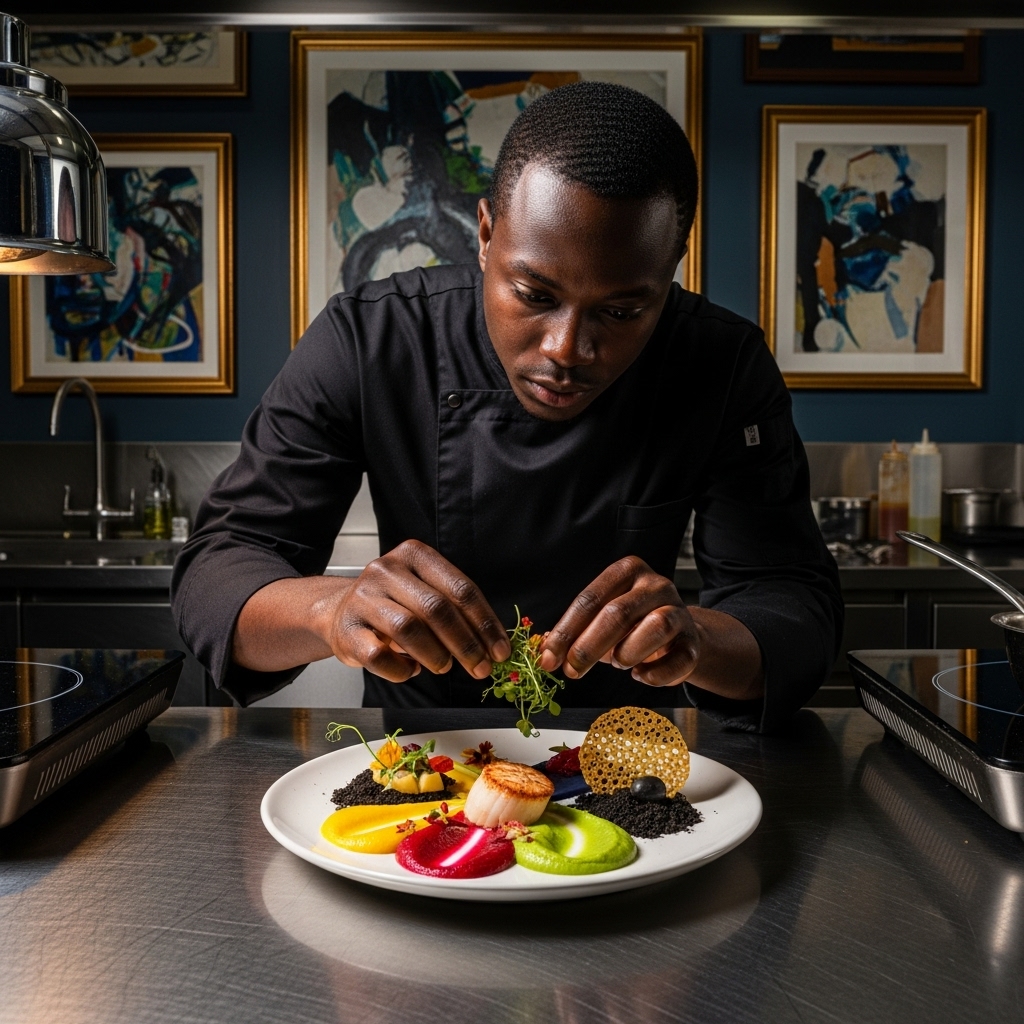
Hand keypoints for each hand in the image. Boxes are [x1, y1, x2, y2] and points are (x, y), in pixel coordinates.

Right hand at [326, 540, 510, 682]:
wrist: (339, 612)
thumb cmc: (394, 605)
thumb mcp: (426, 593)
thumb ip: (457, 610)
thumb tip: (495, 644)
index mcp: (414, 555)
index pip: (460, 588)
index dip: (485, 623)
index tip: (500, 649)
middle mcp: (387, 570)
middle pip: (437, 609)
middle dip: (466, 644)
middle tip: (481, 668)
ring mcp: (363, 598)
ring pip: (409, 629)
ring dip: (436, 655)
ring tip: (444, 666)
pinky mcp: (346, 630)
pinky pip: (379, 655)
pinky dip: (401, 670)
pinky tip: (410, 669)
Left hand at [538, 556, 698, 686]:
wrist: (678, 634)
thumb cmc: (632, 625)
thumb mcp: (601, 619)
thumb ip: (576, 631)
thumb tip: (545, 650)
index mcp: (626, 572)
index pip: (590, 599)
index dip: (566, 631)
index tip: (549, 658)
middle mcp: (655, 585)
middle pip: (618, 613)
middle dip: (588, 647)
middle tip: (572, 671)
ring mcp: (679, 610)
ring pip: (655, 627)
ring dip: (627, 653)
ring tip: (618, 663)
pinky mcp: (693, 641)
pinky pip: (678, 659)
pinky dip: (654, 674)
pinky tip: (641, 675)